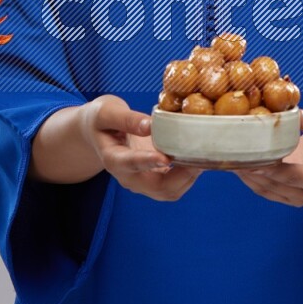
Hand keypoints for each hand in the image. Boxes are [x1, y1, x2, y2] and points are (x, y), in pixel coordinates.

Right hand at [82, 95, 202, 201]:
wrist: (98, 132)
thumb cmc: (101, 120)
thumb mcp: (107, 112)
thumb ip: (126, 119)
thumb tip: (150, 125)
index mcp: (113, 159)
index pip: (131, 164)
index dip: (148, 162)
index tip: (165, 158)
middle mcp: (128, 177)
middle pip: (157, 187)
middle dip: (181, 176)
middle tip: (200, 156)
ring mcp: (142, 181)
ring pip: (169, 191)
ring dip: (189, 177)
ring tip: (204, 156)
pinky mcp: (154, 178)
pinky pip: (174, 185)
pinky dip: (189, 175)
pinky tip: (199, 157)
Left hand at [232, 109, 302, 206]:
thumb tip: (298, 115)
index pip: (292, 177)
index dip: (271, 169)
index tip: (252, 158)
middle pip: (274, 185)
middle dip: (252, 170)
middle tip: (232, 154)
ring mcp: (297, 198)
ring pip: (265, 189)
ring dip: (246, 175)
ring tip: (229, 157)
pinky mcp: (287, 195)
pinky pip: (263, 189)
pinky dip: (249, 177)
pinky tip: (236, 162)